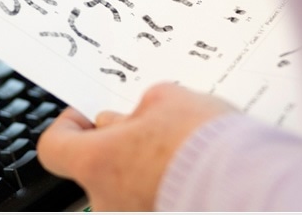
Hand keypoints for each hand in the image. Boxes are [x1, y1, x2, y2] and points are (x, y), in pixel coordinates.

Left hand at [37, 83, 237, 210]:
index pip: (54, 147)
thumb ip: (143, 106)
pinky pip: (150, 200)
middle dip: (120, 143)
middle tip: (150, 126)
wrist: (247, 185)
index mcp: (98, 163)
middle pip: (97, 166)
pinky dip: (162, 186)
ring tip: (180, 149)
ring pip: (127, 185)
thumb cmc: (205, 143)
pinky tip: (190, 171)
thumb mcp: (170, 100)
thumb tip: (137, 116)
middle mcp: (107, 200)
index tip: (85, 117)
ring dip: (143, 166)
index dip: (67, 126)